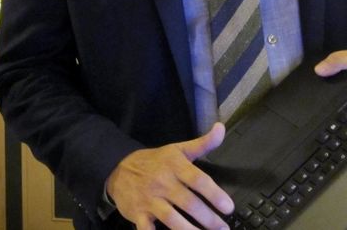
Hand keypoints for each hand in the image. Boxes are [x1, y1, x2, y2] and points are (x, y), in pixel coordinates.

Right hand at [105, 123, 233, 229]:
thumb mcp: (177, 149)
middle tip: (223, 229)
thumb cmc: (154, 161)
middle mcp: (162, 182)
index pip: (197, 180)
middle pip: (188, 202)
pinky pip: (146, 229)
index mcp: (174, 166)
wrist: (118, 168)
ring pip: (171, 218)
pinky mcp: (137, 214)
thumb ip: (202, 143)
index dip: (214, 194)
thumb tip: (221, 128)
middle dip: (208, 218)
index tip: (228, 207)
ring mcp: (149, 199)